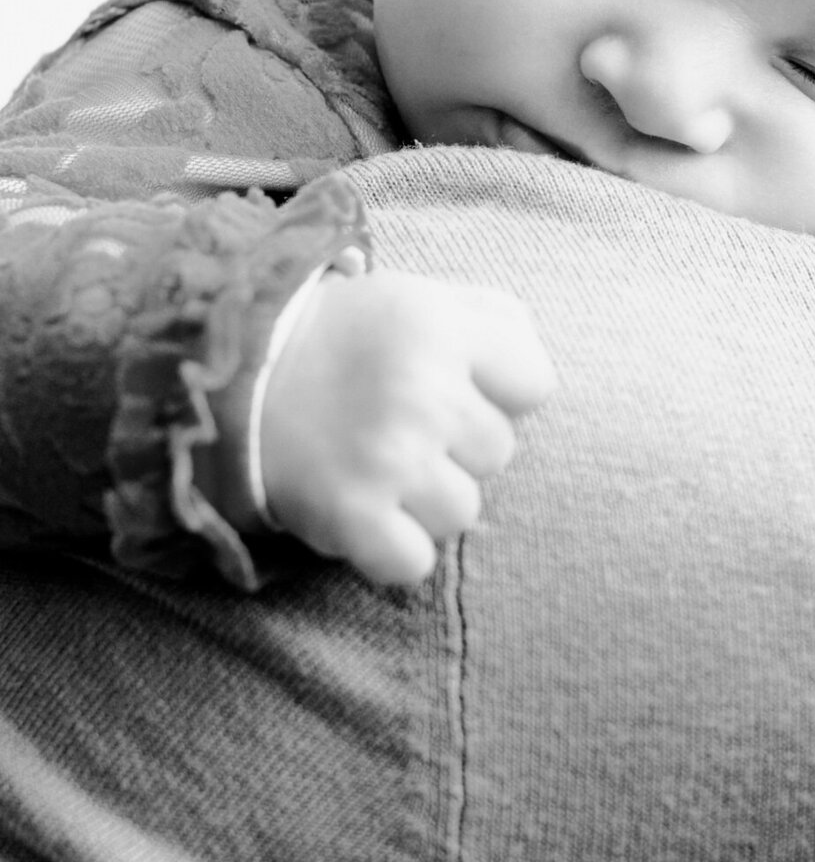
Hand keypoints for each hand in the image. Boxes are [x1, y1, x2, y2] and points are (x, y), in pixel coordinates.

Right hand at [259, 269, 553, 585]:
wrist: (232, 376)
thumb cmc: (344, 339)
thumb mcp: (416, 298)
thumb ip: (489, 317)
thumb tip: (535, 364)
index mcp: (440, 327)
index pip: (534, 384)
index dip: (500, 391)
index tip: (458, 386)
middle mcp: (421, 390)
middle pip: (498, 452)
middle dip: (458, 445)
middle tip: (401, 425)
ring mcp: (388, 456)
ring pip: (463, 511)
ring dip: (425, 499)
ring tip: (378, 464)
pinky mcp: (351, 515)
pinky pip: (414, 563)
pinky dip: (391, 549)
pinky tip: (364, 510)